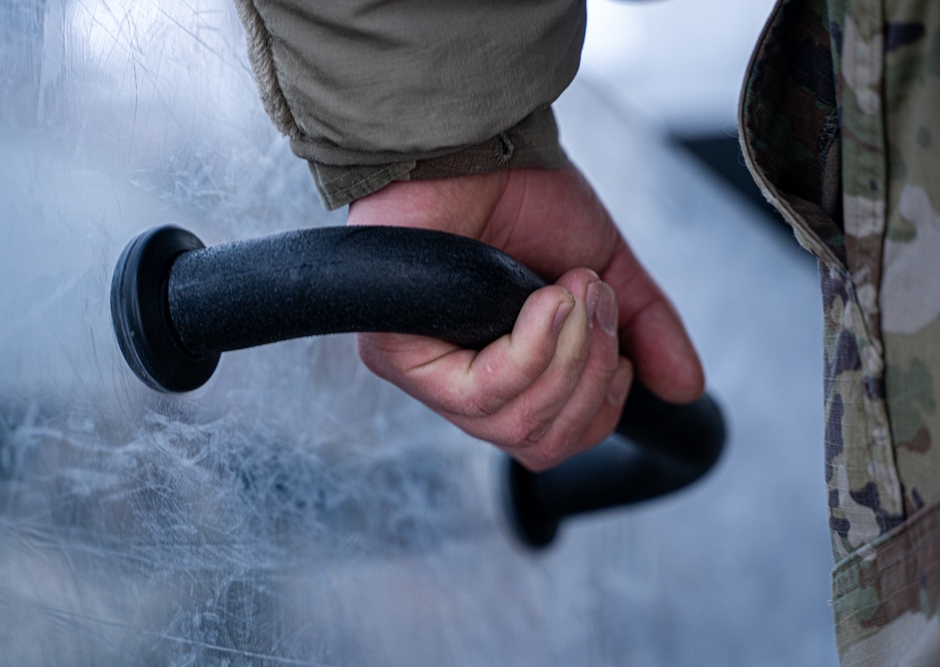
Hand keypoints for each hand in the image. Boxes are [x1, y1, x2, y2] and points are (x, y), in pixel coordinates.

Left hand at [347, 163, 703, 470]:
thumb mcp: (604, 271)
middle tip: (594, 301)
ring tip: (571, 289)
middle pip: (538, 443)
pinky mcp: (394, 352)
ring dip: (569, 354)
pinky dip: (534, 349)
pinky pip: (480, 393)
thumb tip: (684, 389)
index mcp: (499, 374)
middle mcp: (458, 385)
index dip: (599, 409)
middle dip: (592, 375)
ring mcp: (423, 373)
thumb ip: (644, 331)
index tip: (617, 349)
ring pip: (515, 423)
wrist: (480, 142)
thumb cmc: (524, 198)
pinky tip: (546, 302)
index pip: (550, 443)